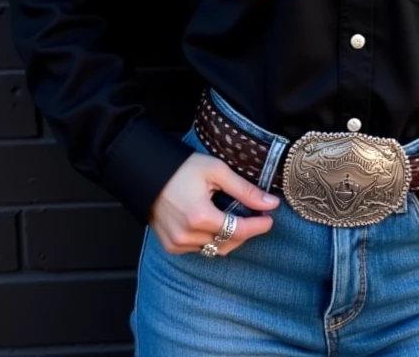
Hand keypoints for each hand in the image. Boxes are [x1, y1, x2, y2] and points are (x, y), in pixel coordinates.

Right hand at [149, 151, 280, 254]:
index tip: (269, 219)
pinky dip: (210, 241)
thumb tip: (270, 203)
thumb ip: (245, 190)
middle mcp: (187, 235)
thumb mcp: (216, 171)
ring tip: (233, 218)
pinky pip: (199, 250)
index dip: (257, 226)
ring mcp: (177, 244)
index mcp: (200, 217)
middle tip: (255, 217)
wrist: (148, 173)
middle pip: (228, 243)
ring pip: (214, 250)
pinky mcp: (171, 246)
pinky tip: (213, 224)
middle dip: (245, 232)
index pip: (238, 231)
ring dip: (228, 238)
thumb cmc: (182, 168)